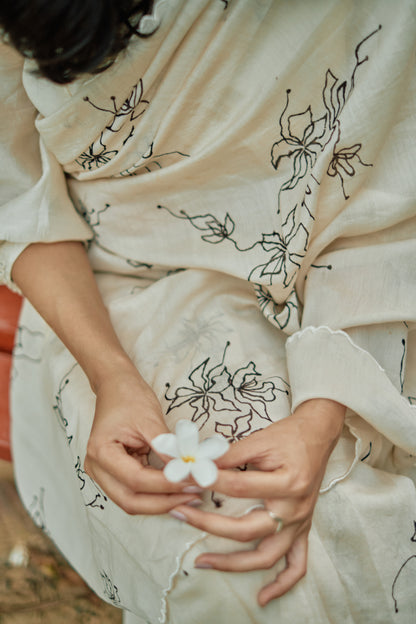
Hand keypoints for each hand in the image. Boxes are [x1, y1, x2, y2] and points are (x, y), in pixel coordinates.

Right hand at [84, 364, 201, 513]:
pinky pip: (135, 493)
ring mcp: (103, 474)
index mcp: (101, 452)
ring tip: (190, 497)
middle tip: (194, 497)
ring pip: (132, 502)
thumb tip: (189, 472)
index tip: (193, 482)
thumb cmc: (129, 397)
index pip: (136, 480)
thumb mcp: (150, 420)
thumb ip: (167, 448)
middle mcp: (97, 468)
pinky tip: (178, 492)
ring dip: (162, 503)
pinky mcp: (114, 475)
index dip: (167, 485)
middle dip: (164, 503)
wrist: (115, 386)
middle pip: (130, 501)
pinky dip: (157, 496)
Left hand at [169, 399, 345, 604]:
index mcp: (287, 483)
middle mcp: (295, 509)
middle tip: (180, 515)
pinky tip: (262, 597)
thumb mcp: (259, 439)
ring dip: (233, 564)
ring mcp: (300, 523)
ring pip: (266, 556)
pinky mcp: (303, 529)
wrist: (317, 435)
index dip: (209, 483)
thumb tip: (197, 466)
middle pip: (247, 529)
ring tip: (201, 562)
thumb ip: (230, 455)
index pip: (239, 488)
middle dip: (208, 525)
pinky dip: (281, 585)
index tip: (184, 479)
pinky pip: (297, 566)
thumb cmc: (288, 436)